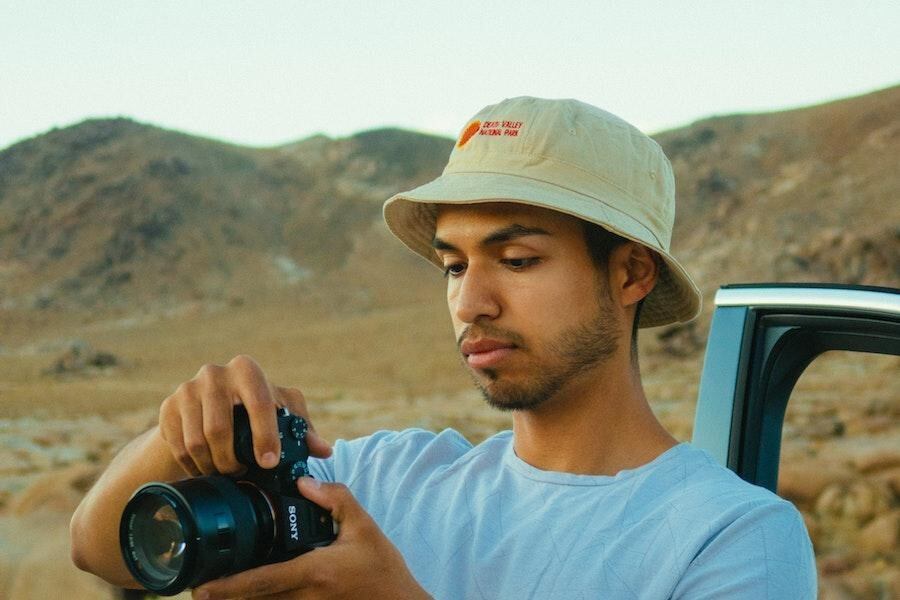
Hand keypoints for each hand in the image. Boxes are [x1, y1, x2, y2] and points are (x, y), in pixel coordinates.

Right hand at [159, 354, 331, 476]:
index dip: (265, 436)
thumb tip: (323, 450)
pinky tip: (205, 468)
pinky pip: (179, 447)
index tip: (269, 463)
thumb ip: (302, 429)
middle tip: (242, 474)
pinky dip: (194, 466)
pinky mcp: (168, 407)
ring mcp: (187, 389)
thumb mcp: (280, 413)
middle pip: (220, 429)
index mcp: (247, 370)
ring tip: (225, 472)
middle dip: (233, 461)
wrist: (206, 405)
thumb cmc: (254, 409)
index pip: (259, 403)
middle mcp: (214, 374)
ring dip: (213, 466)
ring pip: (197, 442)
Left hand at [191, 478, 430, 599]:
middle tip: (197, 588)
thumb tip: (304, 481)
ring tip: (216, 593)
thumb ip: (335, 499)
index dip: (229, 586)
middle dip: (224, 597)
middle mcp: (305, 596)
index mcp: (313, 571)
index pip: (262, 580)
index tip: (202, 587)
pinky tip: (252, 595)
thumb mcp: (364, 526)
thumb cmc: (383, 568)